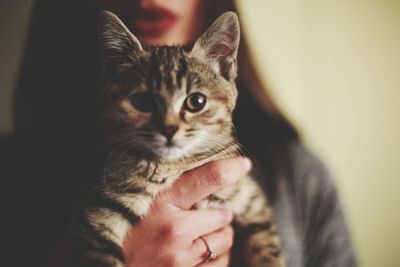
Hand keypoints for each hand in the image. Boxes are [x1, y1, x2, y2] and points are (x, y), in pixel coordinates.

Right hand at [123, 157, 251, 266]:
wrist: (104, 261)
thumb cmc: (120, 229)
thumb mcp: (137, 199)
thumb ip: (167, 188)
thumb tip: (197, 175)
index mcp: (161, 203)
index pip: (207, 177)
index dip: (230, 168)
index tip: (243, 164)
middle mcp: (175, 231)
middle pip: (223, 215)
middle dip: (219, 214)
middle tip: (205, 214)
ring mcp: (181, 259)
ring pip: (225, 241)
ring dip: (221, 236)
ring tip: (203, 234)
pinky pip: (220, 264)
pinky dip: (218, 257)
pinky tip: (203, 253)